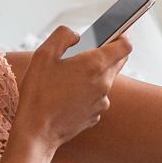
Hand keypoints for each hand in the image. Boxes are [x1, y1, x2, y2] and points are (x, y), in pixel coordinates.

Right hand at [12, 26, 131, 152]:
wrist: (36, 131)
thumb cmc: (38, 93)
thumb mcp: (43, 54)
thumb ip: (63, 36)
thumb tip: (77, 36)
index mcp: (94, 65)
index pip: (125, 45)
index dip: (124, 35)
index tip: (118, 31)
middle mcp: (104, 84)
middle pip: (118, 62)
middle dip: (109, 52)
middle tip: (90, 49)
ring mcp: (101, 102)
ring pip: (106, 80)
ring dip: (95, 74)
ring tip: (70, 76)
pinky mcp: (95, 115)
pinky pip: (97, 98)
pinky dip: (88, 92)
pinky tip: (68, 95)